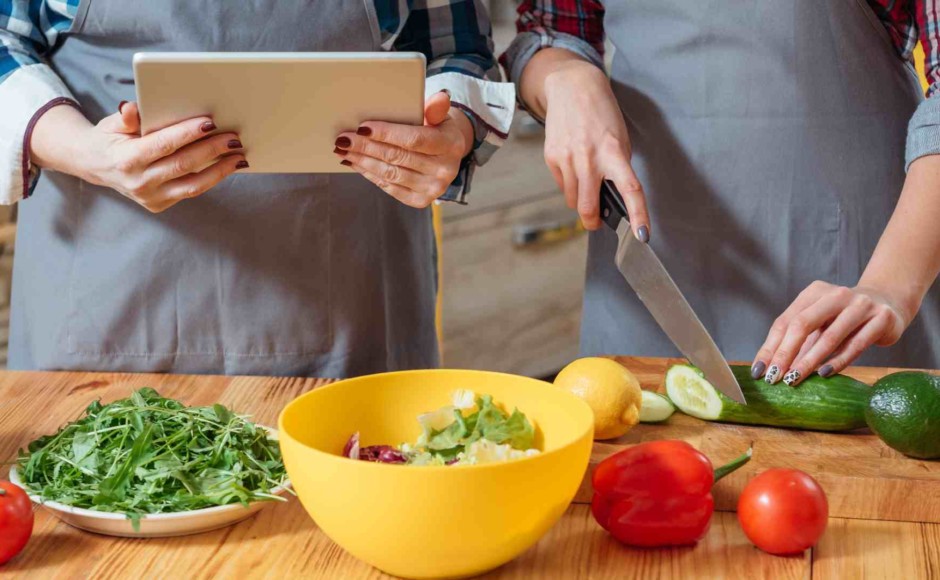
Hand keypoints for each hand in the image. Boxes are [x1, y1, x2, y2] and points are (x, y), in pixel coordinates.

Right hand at [30, 102, 246, 212]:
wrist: (95, 165)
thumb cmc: (110, 138)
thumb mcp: (112, 123)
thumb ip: (126, 117)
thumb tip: (134, 108)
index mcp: (127, 159)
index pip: (164, 144)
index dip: (188, 133)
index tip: (211, 122)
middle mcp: (139, 182)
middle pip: (184, 164)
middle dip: (212, 149)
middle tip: (234, 137)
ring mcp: (150, 197)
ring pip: (193, 184)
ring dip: (221, 170)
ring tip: (240, 156)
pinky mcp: (159, 205)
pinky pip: (191, 191)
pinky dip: (212, 178)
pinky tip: (227, 167)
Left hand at [332, 91, 472, 207]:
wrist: (448, 156)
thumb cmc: (437, 130)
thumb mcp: (440, 116)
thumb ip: (435, 108)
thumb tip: (440, 97)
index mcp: (450, 145)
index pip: (414, 140)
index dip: (386, 134)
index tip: (361, 127)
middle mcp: (444, 170)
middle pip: (397, 157)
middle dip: (366, 147)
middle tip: (343, 139)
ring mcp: (432, 189)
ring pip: (390, 173)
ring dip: (362, 161)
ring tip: (343, 150)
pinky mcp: (420, 200)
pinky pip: (389, 187)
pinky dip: (369, 174)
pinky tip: (355, 163)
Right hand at [541, 59, 648, 237]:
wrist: (573, 87)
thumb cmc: (601, 115)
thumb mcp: (619, 139)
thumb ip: (617, 168)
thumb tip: (612, 199)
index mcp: (613, 152)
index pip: (630, 189)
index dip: (638, 215)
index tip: (642, 235)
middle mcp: (588, 158)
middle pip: (588, 208)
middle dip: (592, 222)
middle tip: (596, 223)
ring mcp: (567, 159)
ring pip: (572, 201)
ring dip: (580, 201)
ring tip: (586, 181)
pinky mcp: (551, 157)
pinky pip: (561, 185)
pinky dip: (568, 184)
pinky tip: (573, 165)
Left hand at [752, 282, 909, 385]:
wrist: (888, 304)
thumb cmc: (844, 318)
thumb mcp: (819, 322)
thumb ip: (798, 340)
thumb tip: (770, 368)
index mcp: (814, 292)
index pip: (785, 321)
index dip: (770, 346)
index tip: (759, 370)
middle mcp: (836, 295)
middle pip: (803, 324)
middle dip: (785, 353)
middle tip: (773, 377)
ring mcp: (860, 305)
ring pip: (829, 337)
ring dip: (808, 361)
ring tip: (793, 379)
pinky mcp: (881, 319)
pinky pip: (855, 344)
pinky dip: (838, 361)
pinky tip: (823, 374)